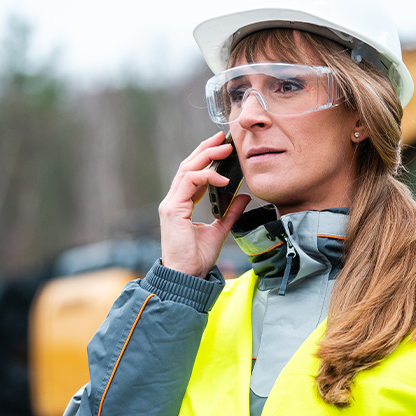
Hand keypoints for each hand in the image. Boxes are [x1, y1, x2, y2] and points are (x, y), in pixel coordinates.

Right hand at [159, 131, 249, 277]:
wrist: (186, 276)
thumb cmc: (197, 258)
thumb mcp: (220, 230)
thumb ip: (231, 213)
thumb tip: (244, 196)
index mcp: (182, 204)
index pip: (193, 174)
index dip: (206, 158)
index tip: (222, 147)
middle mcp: (174, 201)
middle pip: (188, 166)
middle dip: (206, 149)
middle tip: (223, 138)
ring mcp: (171, 204)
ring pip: (187, 169)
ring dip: (206, 156)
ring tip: (224, 148)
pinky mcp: (173, 209)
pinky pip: (189, 182)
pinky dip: (206, 176)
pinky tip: (223, 178)